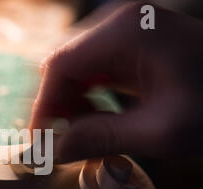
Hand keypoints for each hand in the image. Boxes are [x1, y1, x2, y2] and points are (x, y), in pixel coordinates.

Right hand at [30, 2, 202, 161]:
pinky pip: (95, 71)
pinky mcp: (135, 47)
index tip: (40, 141)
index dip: (44, 106)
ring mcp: (129, 33)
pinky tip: (98, 120)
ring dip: (71, 104)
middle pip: (64, 65)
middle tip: (60, 143)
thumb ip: (103, 139)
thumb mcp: (163, 132)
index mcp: (127, 34)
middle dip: (57, 106)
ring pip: (76, 69)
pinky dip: (88, 98)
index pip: (60, 65)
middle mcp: (123, 25)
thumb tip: (54, 150)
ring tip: (80, 136)